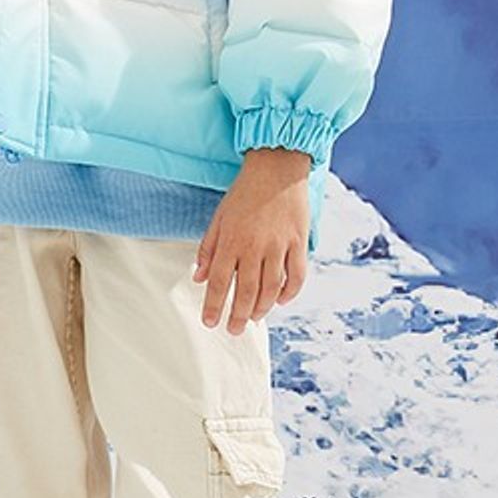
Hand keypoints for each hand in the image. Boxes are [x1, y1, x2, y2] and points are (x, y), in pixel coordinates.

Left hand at [192, 149, 310, 332]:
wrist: (277, 167)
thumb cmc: (245, 192)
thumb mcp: (219, 217)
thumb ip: (208, 249)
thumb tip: (199, 277)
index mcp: (231, 241)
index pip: (220, 282)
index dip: (214, 306)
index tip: (210, 322)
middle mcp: (255, 247)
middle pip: (246, 292)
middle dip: (237, 315)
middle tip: (233, 330)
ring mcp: (279, 246)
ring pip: (271, 289)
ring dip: (262, 308)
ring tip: (253, 318)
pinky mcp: (299, 242)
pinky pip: (297, 275)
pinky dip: (290, 293)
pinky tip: (281, 301)